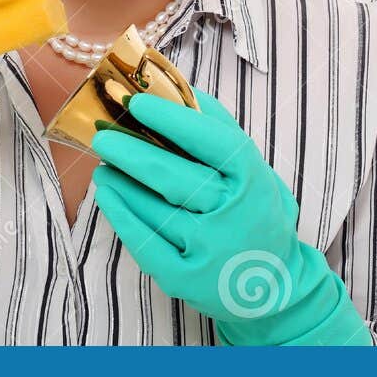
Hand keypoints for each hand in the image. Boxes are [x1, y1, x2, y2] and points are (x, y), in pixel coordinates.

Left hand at [91, 87, 371, 344]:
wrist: (275, 285)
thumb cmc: (255, 213)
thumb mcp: (253, 171)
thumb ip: (221, 132)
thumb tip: (181, 91)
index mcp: (252, 181)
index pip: (211, 142)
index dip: (172, 119)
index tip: (137, 103)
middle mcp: (233, 217)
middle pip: (173, 178)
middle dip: (131, 154)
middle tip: (101, 136)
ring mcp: (209, 251)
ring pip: (154, 209)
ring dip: (121, 182)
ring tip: (103, 164)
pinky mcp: (187, 279)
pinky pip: (145, 243)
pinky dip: (122, 216)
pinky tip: (107, 196)